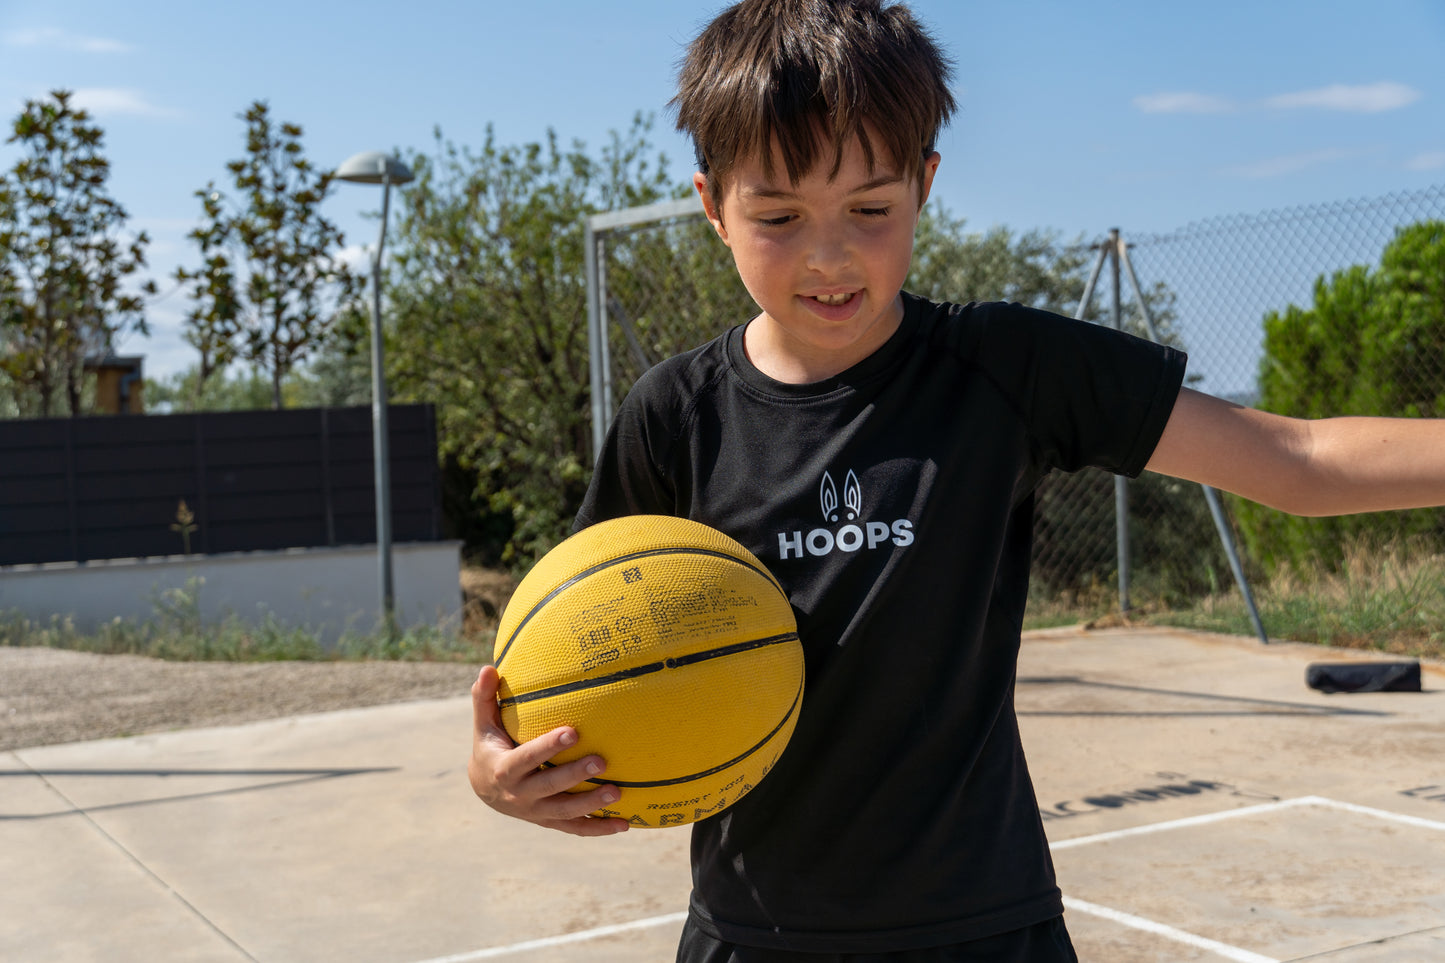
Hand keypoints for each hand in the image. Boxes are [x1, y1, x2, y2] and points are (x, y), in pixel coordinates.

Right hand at [468, 665, 629, 835]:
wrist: (485, 789)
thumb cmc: (490, 746)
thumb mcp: (484, 725)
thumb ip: (485, 698)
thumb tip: (489, 667)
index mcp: (505, 769)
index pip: (528, 757)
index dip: (549, 746)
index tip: (572, 731)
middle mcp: (520, 795)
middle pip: (551, 786)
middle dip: (575, 775)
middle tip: (601, 762)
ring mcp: (536, 812)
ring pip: (566, 811)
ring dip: (592, 804)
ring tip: (618, 792)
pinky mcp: (549, 821)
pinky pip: (575, 828)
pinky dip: (599, 828)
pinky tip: (624, 824)